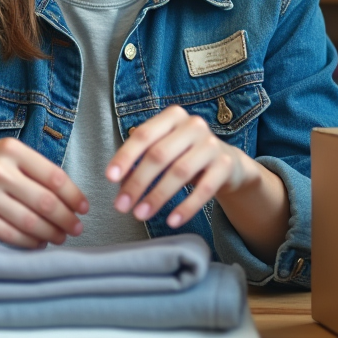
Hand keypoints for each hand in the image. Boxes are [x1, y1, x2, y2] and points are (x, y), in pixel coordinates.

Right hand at [0, 138, 87, 247]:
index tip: (84, 208)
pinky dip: (29, 242)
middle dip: (66, 218)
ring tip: (61, 237)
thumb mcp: (3, 152)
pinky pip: (9, 234)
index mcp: (11, 150)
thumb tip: (68, 194)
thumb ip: (32, 167)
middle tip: (77, 228)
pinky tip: (38, 243)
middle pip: (44, 201)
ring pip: (29, 221)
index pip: (54, 176)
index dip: (74, 196)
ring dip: (51, 233)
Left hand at [105, 105, 261, 227]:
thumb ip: (141, 160)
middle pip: (159, 155)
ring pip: (179, 172)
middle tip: (122, 206)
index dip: (125, 157)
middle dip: (137, 182)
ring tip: (140, 214)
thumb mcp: (164, 151)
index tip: (110, 178)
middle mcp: (193, 125)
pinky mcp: (225, 165)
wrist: (227, 163)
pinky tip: (172, 221)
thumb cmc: (186, 155)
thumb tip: (119, 182)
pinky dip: (186, 207)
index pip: (143, 135)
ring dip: (157, 196)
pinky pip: (205, 189)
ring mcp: (211, 144)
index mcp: (173, 116)